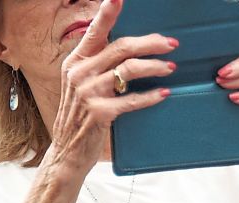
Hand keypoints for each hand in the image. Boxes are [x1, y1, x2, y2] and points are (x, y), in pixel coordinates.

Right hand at [47, 0, 176, 176]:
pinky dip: (151, 96)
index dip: (108, 13)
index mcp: (76, 62)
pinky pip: (132, 99)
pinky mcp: (98, 113)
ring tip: (170, 68)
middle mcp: (79, 74)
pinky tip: (163, 94)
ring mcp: (87, 93)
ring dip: (155, 67)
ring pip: (130, 69)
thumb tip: (131, 47)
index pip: (96, 32)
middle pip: (122, 47)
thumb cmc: (80, 116)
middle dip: (151, 43)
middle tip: (171, 44)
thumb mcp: (82, 85)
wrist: (67, 152)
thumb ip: (99, 65)